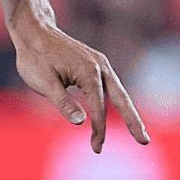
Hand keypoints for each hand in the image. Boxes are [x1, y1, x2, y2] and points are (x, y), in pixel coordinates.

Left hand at [12, 18, 148, 151]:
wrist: (34, 31)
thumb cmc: (35, 57)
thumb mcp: (44, 82)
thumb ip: (63, 102)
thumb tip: (81, 122)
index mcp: (88, 71)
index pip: (98, 107)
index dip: (99, 129)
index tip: (96, 147)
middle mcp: (100, 66)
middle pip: (121, 98)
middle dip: (133, 121)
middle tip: (144, 141)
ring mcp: (100, 64)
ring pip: (119, 92)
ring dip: (129, 113)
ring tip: (139, 132)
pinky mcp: (95, 64)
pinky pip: (111, 86)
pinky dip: (118, 101)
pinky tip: (122, 112)